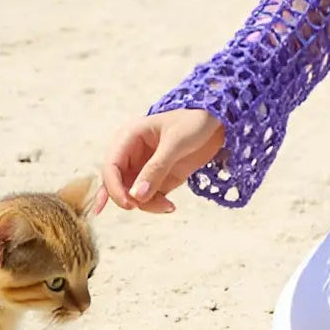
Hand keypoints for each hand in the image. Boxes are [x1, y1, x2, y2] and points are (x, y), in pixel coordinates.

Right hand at [94, 109, 224, 214]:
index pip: (111, 166)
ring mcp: (144, 167)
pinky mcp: (157, 178)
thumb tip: (136, 196)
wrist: (218, 123)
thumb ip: (156, 168)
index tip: (129, 204)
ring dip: (145, 205)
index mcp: (130, 136)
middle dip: (129, 198)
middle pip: (117, 183)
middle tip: (145, 206)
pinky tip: (170, 206)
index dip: (114, 187)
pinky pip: (147, 198)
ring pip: (131, 194)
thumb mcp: (176, 143)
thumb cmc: (195, 123)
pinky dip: (155, 205)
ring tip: (168, 206)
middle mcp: (132, 153)